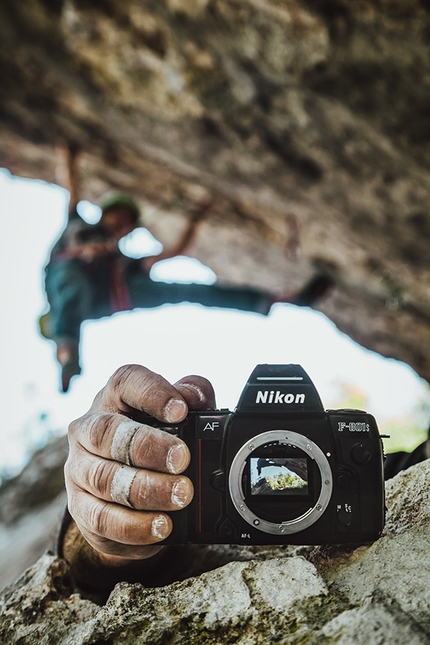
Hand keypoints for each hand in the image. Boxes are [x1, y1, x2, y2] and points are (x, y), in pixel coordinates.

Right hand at [65, 364, 215, 563]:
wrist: (133, 490)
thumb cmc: (160, 439)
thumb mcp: (181, 414)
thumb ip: (193, 396)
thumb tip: (196, 397)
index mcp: (114, 397)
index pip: (126, 382)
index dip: (153, 394)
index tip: (181, 411)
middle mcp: (88, 429)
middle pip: (107, 432)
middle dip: (147, 447)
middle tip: (182, 460)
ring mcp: (79, 469)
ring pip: (104, 478)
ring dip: (146, 490)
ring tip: (181, 495)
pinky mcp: (81, 508)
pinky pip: (101, 519)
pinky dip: (134, 526)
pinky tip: (161, 526)